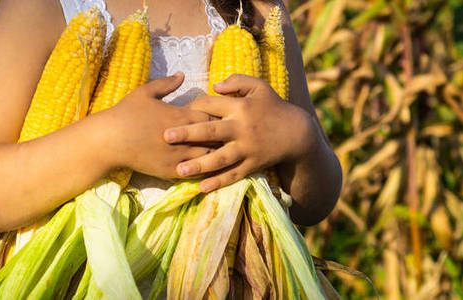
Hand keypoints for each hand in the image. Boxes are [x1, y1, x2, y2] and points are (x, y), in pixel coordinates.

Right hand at [92, 72, 215, 178]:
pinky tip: (205, 166)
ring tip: (216, 152)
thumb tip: (182, 74)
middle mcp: (184, 138)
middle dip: (220, 137)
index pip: (213, 117)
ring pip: (210, 157)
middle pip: (216, 138)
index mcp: (181, 116)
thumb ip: (166, 83)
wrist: (110, 140)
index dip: (216, 118)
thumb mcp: (145, 92)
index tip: (214, 118)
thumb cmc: (126, 113)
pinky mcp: (171, 171)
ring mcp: (179, 156)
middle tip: (221, 136)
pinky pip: (196, 172)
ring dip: (214, 154)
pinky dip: (203, 169)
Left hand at [163, 74, 315, 191]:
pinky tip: (201, 187)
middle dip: (187, 133)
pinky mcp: (253, 164)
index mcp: (240, 106)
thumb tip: (215, 86)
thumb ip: (237, 81)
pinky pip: (234, 174)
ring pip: (220, 158)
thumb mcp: (259, 87)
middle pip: (211, 130)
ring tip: (179, 170)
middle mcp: (242, 128)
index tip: (174, 113)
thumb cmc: (274, 107)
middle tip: (165, 136)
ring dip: (199, 165)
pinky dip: (218, 182)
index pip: (210, 104)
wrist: (297, 133)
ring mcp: (247, 148)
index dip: (192, 107)